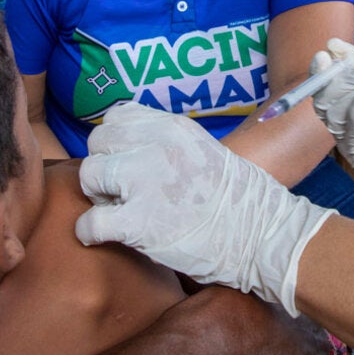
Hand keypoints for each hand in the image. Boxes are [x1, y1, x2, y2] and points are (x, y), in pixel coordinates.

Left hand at [76, 104, 333, 314]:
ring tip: (117, 212)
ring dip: (98, 197)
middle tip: (120, 191)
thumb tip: (126, 145)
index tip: (125, 162)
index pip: (118, 117)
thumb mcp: (203, 149)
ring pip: (90, 176)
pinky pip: (90, 221)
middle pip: (98, 142)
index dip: (116, 142)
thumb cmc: (238, 200)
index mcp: (173, 127)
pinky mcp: (140, 223)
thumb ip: (166, 141)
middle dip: (104, 167)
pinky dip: (89, 232)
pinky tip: (103, 237)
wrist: (264, 236)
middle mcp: (156, 146)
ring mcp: (147, 183)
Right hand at [311, 39, 353, 206]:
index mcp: (345, 103)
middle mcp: (343, 122)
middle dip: (338, 82)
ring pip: (333, 115)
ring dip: (353, 94)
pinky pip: (349, 133)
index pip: (321, 87)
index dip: (318, 71)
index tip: (323, 56)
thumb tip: (332, 43)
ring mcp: (350, 141)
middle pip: (322, 101)